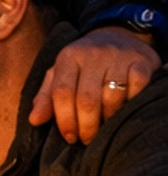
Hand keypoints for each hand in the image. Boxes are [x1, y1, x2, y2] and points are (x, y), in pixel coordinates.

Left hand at [29, 27, 158, 143]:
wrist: (119, 36)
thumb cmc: (85, 63)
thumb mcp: (60, 73)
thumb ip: (46, 96)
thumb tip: (34, 120)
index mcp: (69, 57)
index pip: (62, 92)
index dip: (65, 120)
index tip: (69, 137)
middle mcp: (93, 55)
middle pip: (87, 99)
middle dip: (86, 126)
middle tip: (87, 139)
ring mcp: (118, 57)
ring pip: (112, 97)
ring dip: (108, 120)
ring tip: (105, 128)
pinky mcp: (141, 62)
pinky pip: (137, 87)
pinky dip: (131, 103)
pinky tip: (125, 111)